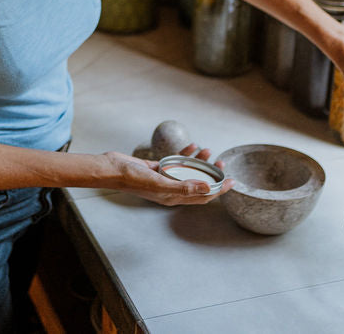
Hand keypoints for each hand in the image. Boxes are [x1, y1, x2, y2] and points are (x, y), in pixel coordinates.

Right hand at [102, 144, 233, 205]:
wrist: (112, 169)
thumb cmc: (133, 179)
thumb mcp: (160, 183)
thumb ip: (184, 187)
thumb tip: (207, 189)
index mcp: (173, 197)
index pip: (202, 197)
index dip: (218, 191)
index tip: (231, 182)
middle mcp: (171, 189)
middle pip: (198, 184)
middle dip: (212, 175)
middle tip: (222, 164)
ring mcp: (164, 178)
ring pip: (188, 171)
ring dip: (199, 162)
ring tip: (208, 150)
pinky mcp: (158, 168)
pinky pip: (176, 161)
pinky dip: (185, 154)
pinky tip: (191, 146)